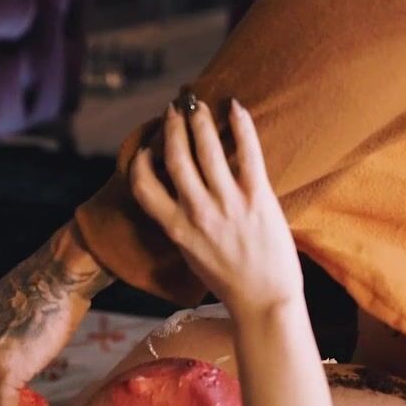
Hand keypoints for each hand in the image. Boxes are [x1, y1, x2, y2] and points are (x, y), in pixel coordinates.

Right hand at [129, 98, 301, 316]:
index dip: (140, 162)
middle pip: (175, 157)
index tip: (148, 148)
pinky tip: (234, 106)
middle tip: (175, 108)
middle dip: (172, 126)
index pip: (143, 186)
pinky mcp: (258, 198)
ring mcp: (228, 204)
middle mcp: (198, 213)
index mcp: (176, 229)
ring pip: (206, 148)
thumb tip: (175, 195)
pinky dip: (240, 124)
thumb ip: (180, 224)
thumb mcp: (190, 254)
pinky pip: (247, 152)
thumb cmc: (229, 280)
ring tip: (197, 103)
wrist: (264, 301)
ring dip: (199, 118)